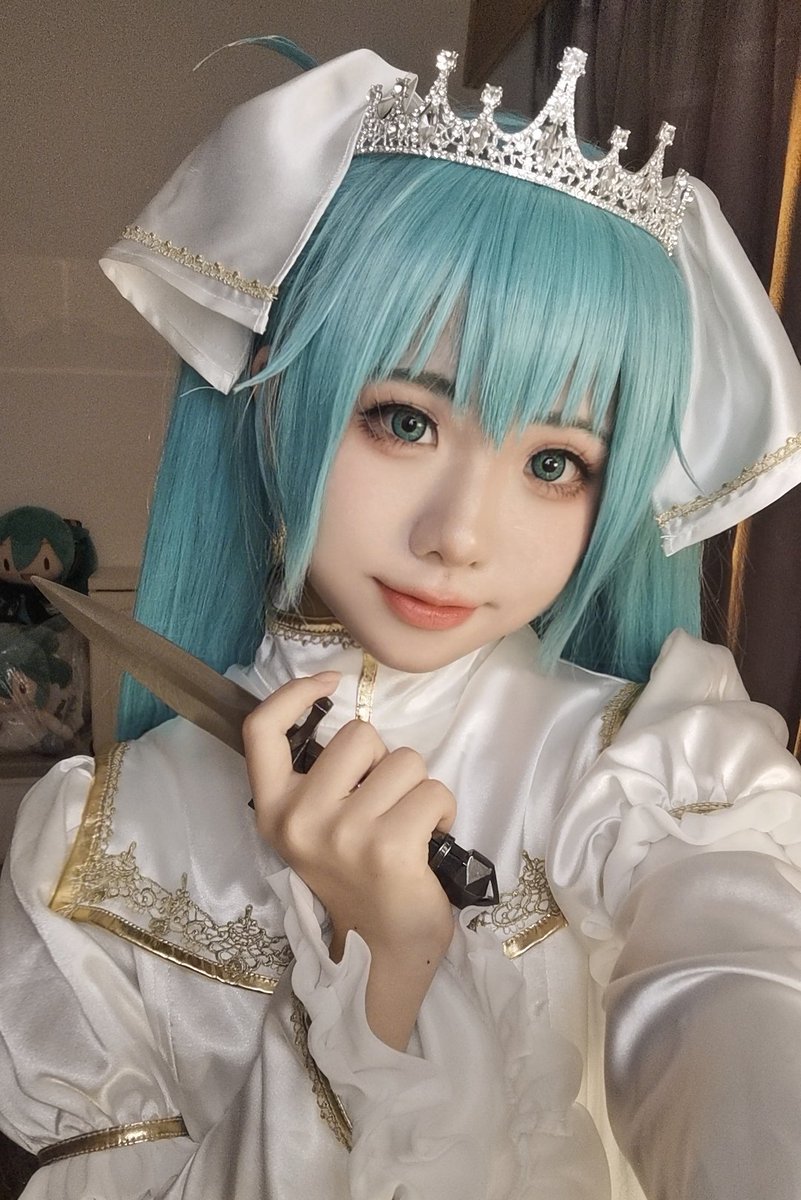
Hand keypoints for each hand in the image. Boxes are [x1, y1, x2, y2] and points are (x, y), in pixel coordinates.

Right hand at [244, 672, 456, 963]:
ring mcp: (343, 833)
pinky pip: (434, 791)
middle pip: (360, 734)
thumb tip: (344, 714)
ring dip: (418, 788)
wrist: (380, 952)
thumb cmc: (354, 880)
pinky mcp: (388, 847)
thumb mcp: (314, 828)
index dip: (293, 692)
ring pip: (405, 761)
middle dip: (385, 761)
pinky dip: (443, 811)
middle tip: (383, 805)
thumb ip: (318, 778)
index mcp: (274, 810)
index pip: (261, 730)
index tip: (329, 682)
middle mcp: (300, 819)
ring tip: (407, 827)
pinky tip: (429, 841)